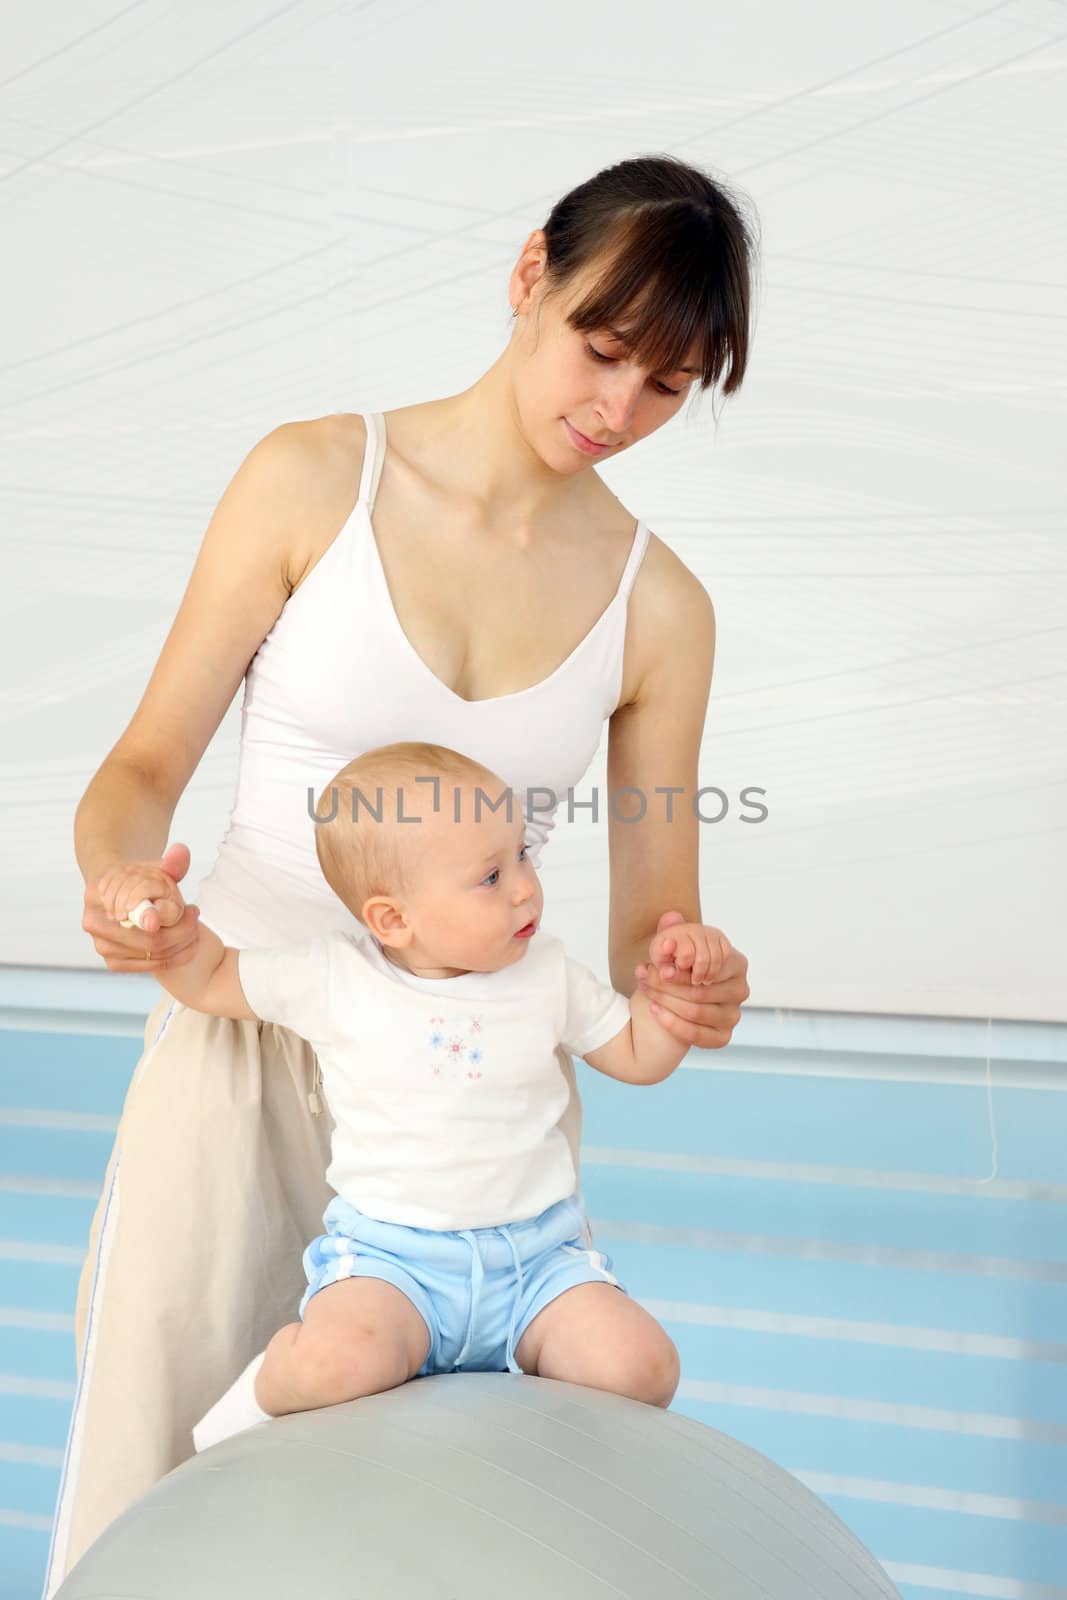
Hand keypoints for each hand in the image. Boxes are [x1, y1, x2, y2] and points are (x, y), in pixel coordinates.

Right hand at [83, 842, 200, 973]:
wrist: (121, 892)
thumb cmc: (141, 879)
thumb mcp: (157, 868)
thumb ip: (172, 863)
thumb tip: (181, 852)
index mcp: (97, 894)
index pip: (133, 911)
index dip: (162, 916)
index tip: (191, 910)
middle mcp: (93, 923)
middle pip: (148, 939)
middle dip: (182, 930)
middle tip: (196, 914)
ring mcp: (101, 946)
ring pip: (152, 955)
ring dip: (181, 944)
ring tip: (193, 926)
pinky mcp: (113, 963)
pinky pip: (150, 966)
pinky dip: (174, 957)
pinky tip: (187, 943)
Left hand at [635, 910, 748, 1049]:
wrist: (672, 996)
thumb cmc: (677, 967)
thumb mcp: (673, 946)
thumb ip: (672, 930)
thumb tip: (670, 917)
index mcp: (737, 963)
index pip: (707, 967)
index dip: (677, 967)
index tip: (652, 964)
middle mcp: (741, 989)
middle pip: (700, 991)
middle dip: (666, 985)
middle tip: (643, 977)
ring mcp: (734, 1015)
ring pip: (696, 1011)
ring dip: (665, 1002)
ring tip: (645, 990)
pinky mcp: (724, 1037)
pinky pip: (697, 1034)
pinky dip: (672, 1023)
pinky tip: (654, 1010)